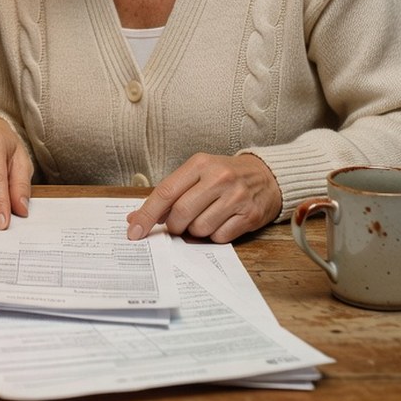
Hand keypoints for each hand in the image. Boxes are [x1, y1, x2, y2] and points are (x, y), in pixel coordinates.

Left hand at [125, 153, 281, 243]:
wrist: (267, 176)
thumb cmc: (224, 176)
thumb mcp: (196, 174)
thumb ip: (168, 194)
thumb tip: (135, 218)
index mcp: (200, 164)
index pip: (165, 192)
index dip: (147, 214)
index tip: (134, 231)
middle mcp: (219, 178)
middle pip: (181, 213)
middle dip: (174, 226)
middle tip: (178, 224)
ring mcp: (236, 197)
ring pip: (199, 229)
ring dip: (195, 231)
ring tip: (204, 218)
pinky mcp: (249, 215)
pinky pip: (219, 237)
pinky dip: (214, 235)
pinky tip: (221, 222)